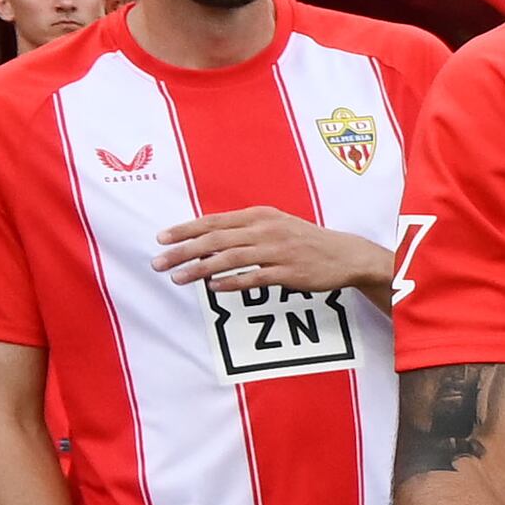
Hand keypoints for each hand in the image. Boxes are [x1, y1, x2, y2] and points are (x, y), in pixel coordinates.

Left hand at [152, 208, 385, 292]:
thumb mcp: (275, 225)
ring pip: (229, 259)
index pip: (214, 221)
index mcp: (260, 216)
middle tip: (159, 262)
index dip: (185, 230)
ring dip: (200, 269)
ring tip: (178, 278)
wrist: (345, 254)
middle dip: (183, 251)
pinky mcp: (288, 273)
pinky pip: (254, 278)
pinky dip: (231, 283)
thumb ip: (243, 230)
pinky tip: (213, 288)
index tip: (161, 239)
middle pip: (216, 240)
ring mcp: (278, 251)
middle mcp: (266, 230)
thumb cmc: (304, 240)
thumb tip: (206, 240)